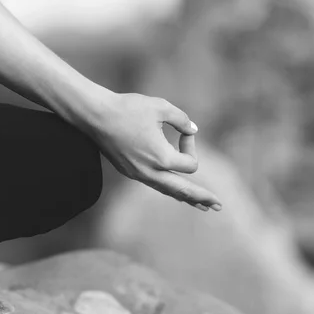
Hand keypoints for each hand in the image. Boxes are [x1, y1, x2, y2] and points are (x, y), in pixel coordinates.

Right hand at [87, 92, 221, 210]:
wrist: (95, 115)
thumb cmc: (128, 109)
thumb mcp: (161, 107)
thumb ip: (182, 120)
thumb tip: (192, 130)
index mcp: (161, 159)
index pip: (190, 164)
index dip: (192, 146)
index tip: (183, 130)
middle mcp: (150, 172)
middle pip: (182, 191)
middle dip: (201, 197)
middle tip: (217, 206)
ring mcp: (137, 174)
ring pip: (166, 191)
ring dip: (185, 197)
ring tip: (199, 205)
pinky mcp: (129, 171)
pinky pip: (154, 184)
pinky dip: (168, 189)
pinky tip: (174, 190)